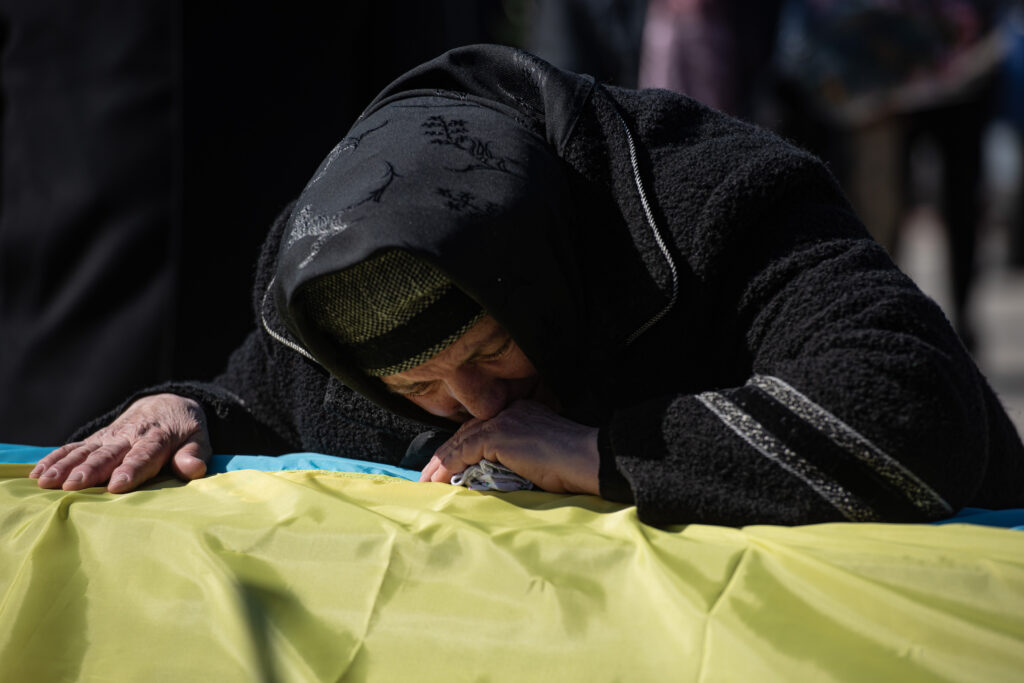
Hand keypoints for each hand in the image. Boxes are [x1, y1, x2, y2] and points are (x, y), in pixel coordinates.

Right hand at [29, 393, 211, 492]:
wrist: (166, 403)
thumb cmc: (184, 430)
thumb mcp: (199, 439)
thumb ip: (194, 455)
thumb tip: (193, 469)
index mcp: (158, 438)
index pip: (144, 456)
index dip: (131, 470)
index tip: (117, 486)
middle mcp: (130, 436)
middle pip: (108, 455)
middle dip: (91, 470)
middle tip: (73, 485)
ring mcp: (110, 436)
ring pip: (86, 451)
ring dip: (65, 466)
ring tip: (47, 482)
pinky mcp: (97, 437)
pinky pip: (74, 447)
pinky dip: (55, 458)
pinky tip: (38, 473)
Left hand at [419, 400, 599, 494]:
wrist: (589, 459)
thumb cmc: (574, 466)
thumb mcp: (540, 458)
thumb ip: (517, 458)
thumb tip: (494, 476)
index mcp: (521, 413)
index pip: (483, 429)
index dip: (464, 447)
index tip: (450, 465)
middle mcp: (510, 411)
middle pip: (468, 432)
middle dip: (446, 454)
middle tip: (428, 475)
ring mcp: (503, 420)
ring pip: (462, 441)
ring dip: (441, 463)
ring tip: (427, 482)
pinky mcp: (498, 434)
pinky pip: (464, 451)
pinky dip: (448, 466)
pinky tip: (437, 480)